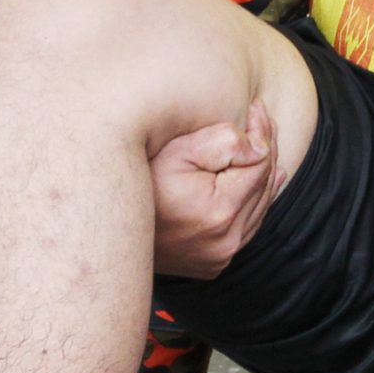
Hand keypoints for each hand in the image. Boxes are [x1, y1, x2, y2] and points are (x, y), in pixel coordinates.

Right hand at [148, 103, 279, 279]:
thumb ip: (223, 142)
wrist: (108, 226)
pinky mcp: (211, 265)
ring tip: (265, 144)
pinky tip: (263, 181)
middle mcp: (224, 242)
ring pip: (258, 209)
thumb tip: (259, 146)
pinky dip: (254, 203)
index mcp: (220, 212)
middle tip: (261, 119)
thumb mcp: (175, 151)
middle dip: (266, 149)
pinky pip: (245, 229)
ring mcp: (218, 257)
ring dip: (263, 175)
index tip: (256, 108)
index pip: (259, 164)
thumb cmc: (136, 181)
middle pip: (263, 186)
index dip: (262, 132)